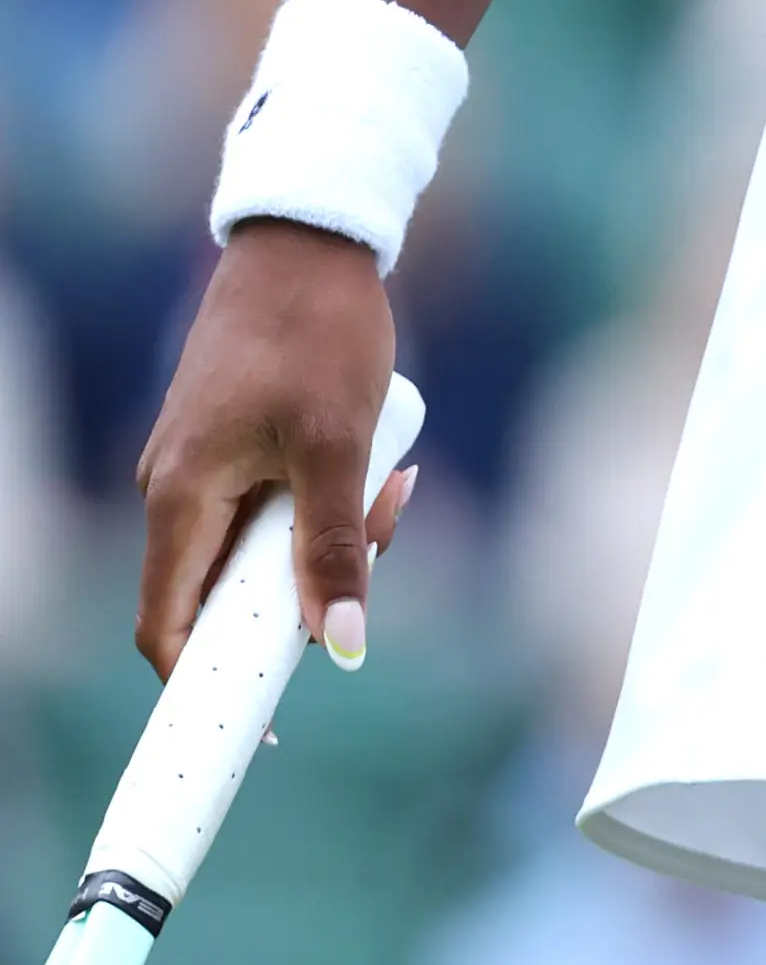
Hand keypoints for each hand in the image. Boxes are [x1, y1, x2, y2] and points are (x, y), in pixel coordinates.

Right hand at [137, 222, 409, 679]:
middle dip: (306, 589)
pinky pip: (276, 502)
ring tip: (395, 484)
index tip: (263, 726)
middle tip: (379, 543)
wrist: (310, 238)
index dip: (207, 690)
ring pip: (263, 545)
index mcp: (179, 498)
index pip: (170, 631)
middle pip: (229, 592)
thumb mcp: (338, 445)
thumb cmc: (316, 331)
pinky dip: (327, 499)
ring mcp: (204, 463)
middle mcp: (176, 488)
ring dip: (331, 536)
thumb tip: (342, 644)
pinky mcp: (235, 439)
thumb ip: (335, 547)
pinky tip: (386, 466)